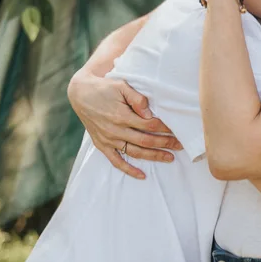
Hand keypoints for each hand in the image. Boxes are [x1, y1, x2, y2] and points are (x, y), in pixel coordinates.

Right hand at [67, 71, 181, 179]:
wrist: (80, 93)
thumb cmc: (105, 87)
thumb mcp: (121, 86)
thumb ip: (137, 99)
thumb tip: (149, 114)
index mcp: (121, 115)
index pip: (150, 125)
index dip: (165, 128)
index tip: (177, 129)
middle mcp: (115, 130)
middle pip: (146, 141)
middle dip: (166, 143)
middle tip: (180, 145)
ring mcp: (108, 139)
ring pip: (135, 152)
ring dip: (154, 156)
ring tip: (170, 158)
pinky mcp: (102, 145)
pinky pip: (116, 161)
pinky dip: (129, 170)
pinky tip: (142, 176)